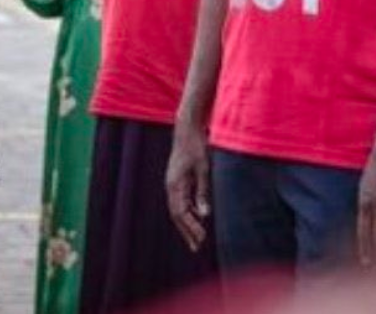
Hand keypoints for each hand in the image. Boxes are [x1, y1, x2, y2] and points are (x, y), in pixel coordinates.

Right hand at [166, 119, 210, 251]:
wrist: (187, 128)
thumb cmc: (196, 146)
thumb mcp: (203, 168)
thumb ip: (203, 191)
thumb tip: (205, 215)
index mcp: (175, 185)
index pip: (181, 214)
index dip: (191, 228)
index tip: (202, 239)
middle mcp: (171, 186)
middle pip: (177, 215)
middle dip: (187, 231)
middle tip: (197, 247)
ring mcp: (173, 182)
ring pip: (178, 208)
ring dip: (187, 223)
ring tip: (198, 237)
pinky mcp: (177, 178)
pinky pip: (181, 200)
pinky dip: (188, 210)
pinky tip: (198, 215)